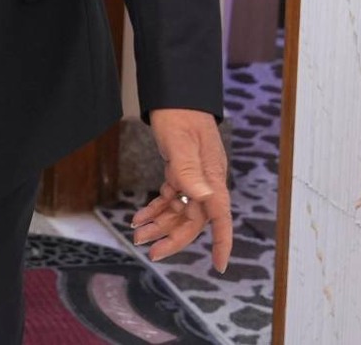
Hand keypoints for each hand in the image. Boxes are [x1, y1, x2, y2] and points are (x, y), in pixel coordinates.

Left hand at [131, 108, 232, 270]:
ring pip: (179, 212)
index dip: (222, 241)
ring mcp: (194, 178)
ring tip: (137, 235)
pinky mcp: (181, 172)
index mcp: (212, 177)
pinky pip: (170, 198)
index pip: (221, 215)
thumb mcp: (181, 142)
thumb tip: (204, 196)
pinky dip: (156, 209)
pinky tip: (140, 217)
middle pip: (194, 220)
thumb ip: (190, 171)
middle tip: (150, 251)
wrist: (174, 94)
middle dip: (173, 238)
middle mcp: (206, 181)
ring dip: (160, 225)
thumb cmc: (180, 114)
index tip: (219, 265)